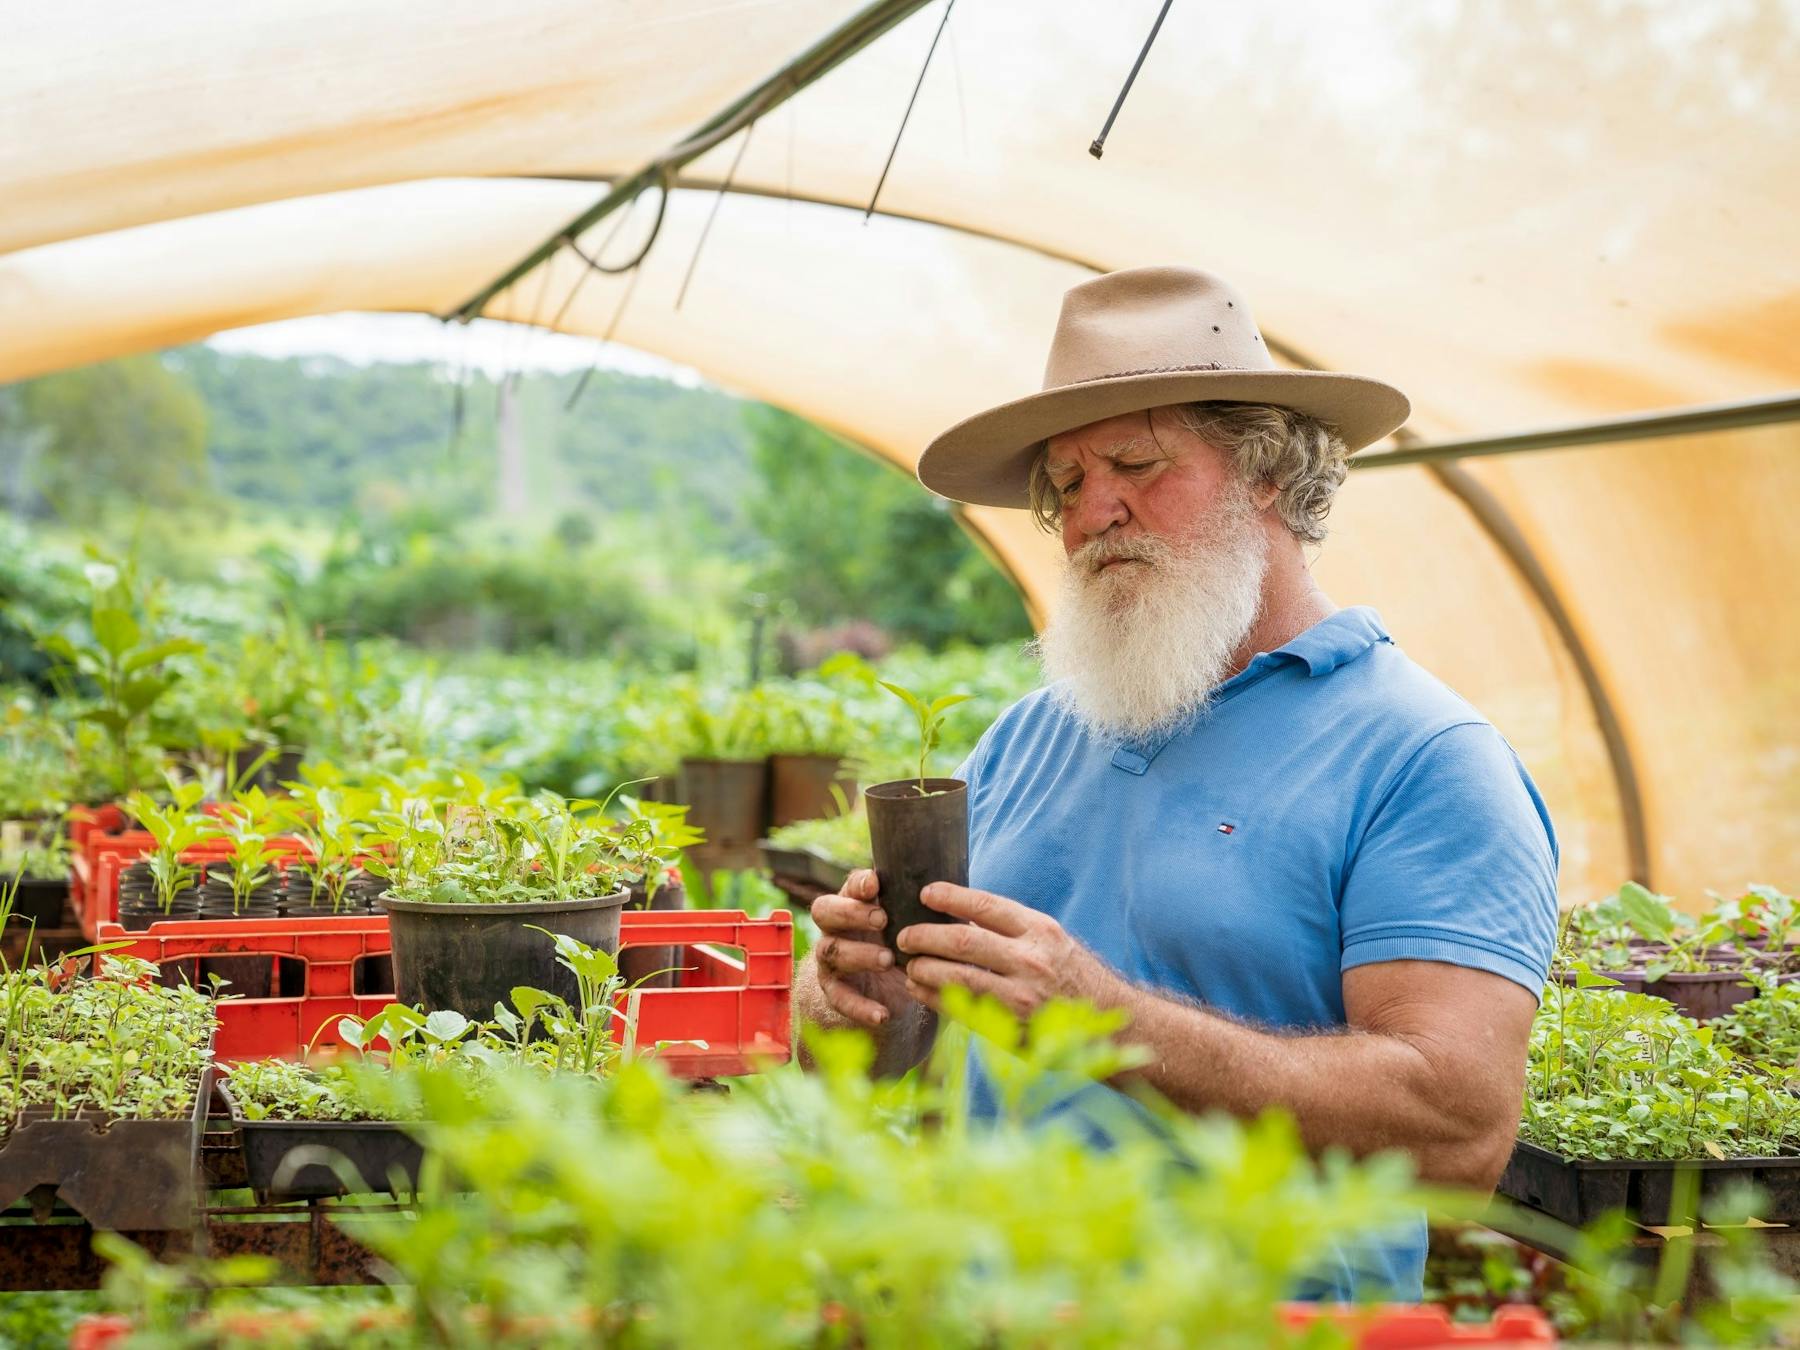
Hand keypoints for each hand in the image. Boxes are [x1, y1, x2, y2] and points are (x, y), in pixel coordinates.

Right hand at [810, 869, 917, 1030]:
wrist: (890, 990)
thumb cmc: (903, 944)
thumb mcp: (913, 925)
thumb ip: (918, 907)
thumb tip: (943, 892)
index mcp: (855, 904)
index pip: (848, 887)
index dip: (858, 884)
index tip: (876, 885)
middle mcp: (835, 928)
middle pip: (824, 911)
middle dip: (851, 913)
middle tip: (882, 919)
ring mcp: (830, 959)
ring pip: (831, 951)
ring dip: (859, 954)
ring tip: (887, 960)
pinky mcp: (835, 990)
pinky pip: (839, 998)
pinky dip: (859, 1007)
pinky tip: (882, 1014)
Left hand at [897, 883, 1123, 1018]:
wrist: (1113, 1021)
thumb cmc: (1074, 975)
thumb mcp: (1052, 941)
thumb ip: (1013, 929)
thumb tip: (959, 914)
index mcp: (1040, 930)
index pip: (985, 905)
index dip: (949, 896)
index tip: (925, 893)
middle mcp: (1031, 959)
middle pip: (962, 941)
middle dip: (924, 936)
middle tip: (903, 935)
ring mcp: (1021, 995)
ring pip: (957, 976)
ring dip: (924, 968)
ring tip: (908, 964)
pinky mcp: (1013, 1026)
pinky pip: (963, 1008)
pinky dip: (935, 997)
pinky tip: (920, 990)